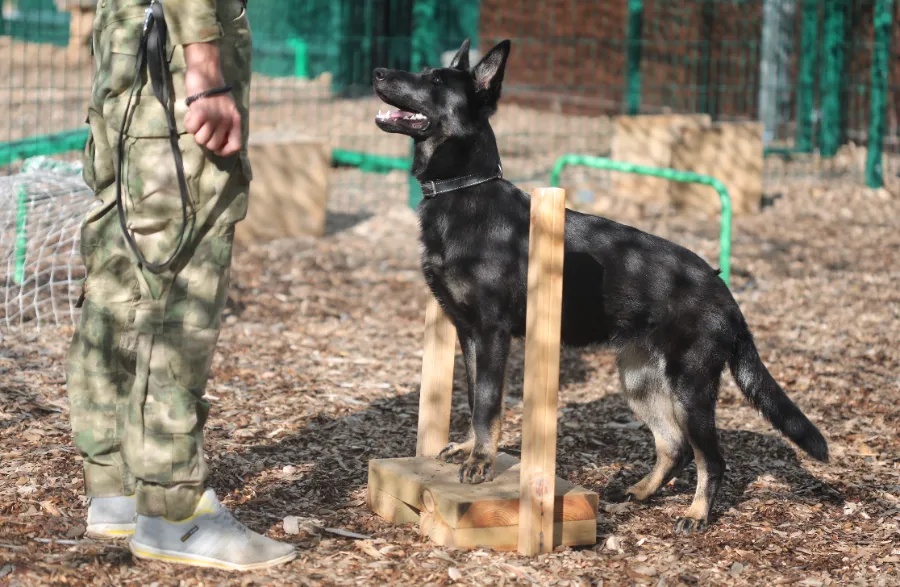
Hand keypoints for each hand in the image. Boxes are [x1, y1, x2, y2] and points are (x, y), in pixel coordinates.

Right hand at [183, 42, 241, 156]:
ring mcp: (214, 117)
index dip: (225, 151)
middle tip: (202, 126)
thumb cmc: (213, 91)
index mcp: (235, 120)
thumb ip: (225, 124)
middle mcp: (227, 120)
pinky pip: (191, 129)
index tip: (217, 149)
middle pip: (213, 146)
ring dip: (195, 131)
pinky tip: (191, 114)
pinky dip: (188, 123)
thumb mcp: (226, 109)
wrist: (206, 71)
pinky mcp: (201, 112)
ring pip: (201, 140)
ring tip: (197, 118)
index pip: (235, 146)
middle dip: (205, 138)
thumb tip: (218, 145)